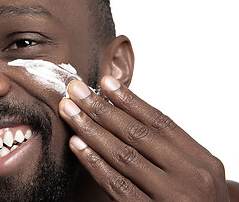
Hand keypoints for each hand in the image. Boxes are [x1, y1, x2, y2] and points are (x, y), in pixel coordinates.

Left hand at [59, 75, 228, 200]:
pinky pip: (116, 184)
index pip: (160, 122)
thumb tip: (125, 113)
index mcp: (201, 161)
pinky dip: (94, 162)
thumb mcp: (196, 173)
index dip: (130, 100)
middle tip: (76, 90)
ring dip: (91, 129)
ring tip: (70, 111)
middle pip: (137, 134)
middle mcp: (189, 177)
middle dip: (102, 109)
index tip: (105, 82)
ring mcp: (169, 197)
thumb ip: (170, 149)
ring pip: (123, 155)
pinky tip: (78, 144)